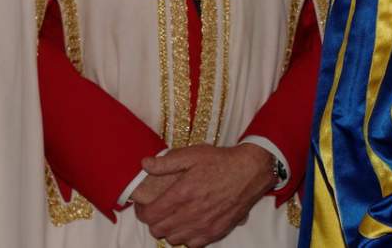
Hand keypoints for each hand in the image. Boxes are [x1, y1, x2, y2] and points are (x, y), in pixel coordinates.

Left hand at [133, 142, 274, 246]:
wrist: (250, 171)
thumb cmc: (222, 161)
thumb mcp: (193, 154)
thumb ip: (167, 162)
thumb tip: (145, 164)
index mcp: (182, 193)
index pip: (149, 214)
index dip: (141, 211)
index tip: (143, 204)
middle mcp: (191, 213)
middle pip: (158, 230)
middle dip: (154, 220)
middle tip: (158, 209)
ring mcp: (204, 225)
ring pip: (173, 239)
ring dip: (169, 230)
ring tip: (173, 217)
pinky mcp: (216, 232)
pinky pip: (192, 244)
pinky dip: (186, 237)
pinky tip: (190, 224)